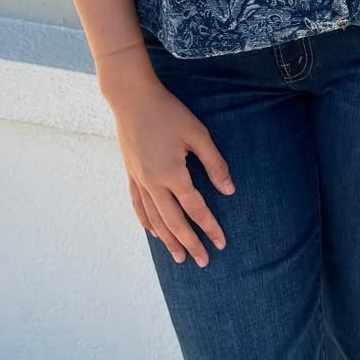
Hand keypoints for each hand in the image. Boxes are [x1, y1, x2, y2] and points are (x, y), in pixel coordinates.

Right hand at [106, 66, 234, 269]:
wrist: (131, 98)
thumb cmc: (168, 112)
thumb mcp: (198, 133)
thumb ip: (214, 164)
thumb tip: (229, 191)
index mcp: (172, 173)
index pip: (195, 208)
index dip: (209, 227)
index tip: (221, 243)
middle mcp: (152, 182)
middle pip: (173, 222)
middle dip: (189, 243)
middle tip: (202, 262)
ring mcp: (139, 180)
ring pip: (154, 219)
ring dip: (168, 240)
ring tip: (179, 257)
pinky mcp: (131, 174)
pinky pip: (138, 205)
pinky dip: (147, 222)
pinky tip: (154, 232)